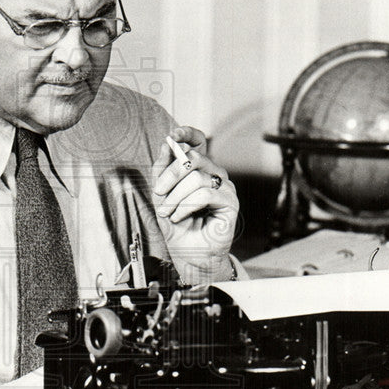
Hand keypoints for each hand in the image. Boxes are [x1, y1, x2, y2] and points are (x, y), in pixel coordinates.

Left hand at [152, 126, 238, 272]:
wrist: (188, 254)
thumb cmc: (177, 226)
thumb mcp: (162, 195)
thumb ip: (162, 170)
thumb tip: (167, 144)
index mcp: (199, 169)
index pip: (199, 141)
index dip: (188, 133)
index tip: (173, 135)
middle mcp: (214, 174)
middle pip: (192, 158)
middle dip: (170, 175)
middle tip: (158, 193)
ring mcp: (224, 187)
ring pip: (196, 177)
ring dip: (175, 197)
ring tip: (168, 212)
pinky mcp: (230, 202)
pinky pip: (205, 193)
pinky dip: (186, 206)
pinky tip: (180, 217)